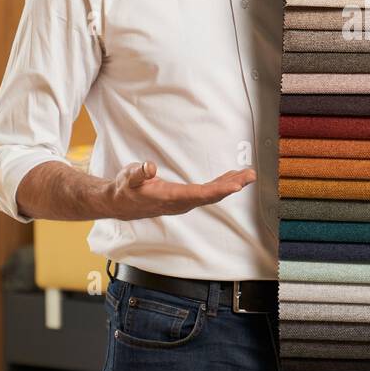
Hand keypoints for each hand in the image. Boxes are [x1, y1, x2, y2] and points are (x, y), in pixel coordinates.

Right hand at [105, 160, 254, 220]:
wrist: (120, 203)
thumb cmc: (125, 189)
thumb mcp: (127, 177)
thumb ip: (138, 173)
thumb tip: (149, 167)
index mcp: (170, 197)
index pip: (199, 194)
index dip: (219, 190)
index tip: (236, 185)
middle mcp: (180, 203)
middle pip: (211, 195)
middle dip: (232, 185)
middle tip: (250, 175)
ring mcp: (183, 202)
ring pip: (211, 194)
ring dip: (230, 184)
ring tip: (247, 174)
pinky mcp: (184, 198)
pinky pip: (207, 193)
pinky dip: (221, 185)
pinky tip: (231, 179)